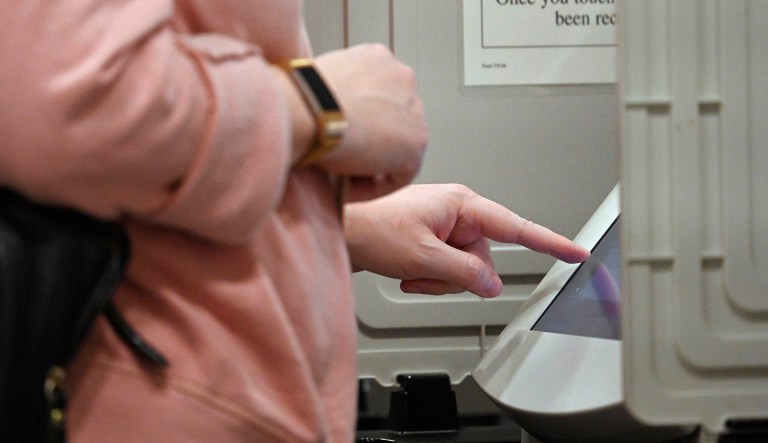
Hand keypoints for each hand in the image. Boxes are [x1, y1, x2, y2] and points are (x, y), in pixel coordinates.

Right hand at [314, 44, 427, 201]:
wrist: (306, 109)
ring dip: (371, 167)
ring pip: (397, 149)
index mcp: (376, 58)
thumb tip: (327, 122)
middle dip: (369, 144)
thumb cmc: (297, 99)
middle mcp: (402, 76)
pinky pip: (399, 174)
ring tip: (341, 182)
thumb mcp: (317, 86)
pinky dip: (374, 186)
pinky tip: (346, 190)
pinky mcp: (417, 141)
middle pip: (392, 121)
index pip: (377, 97)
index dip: (357, 124)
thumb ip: (334, 97)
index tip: (335, 140)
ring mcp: (414, 108)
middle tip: (341, 164)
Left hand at [344, 184, 590, 297]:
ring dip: (439, 280)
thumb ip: (465, 274)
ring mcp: (442, 226)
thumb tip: (491, 284)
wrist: (337, 225)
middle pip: (482, 258)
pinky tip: (406, 272)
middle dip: (457, 275)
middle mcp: (455, 211)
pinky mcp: (430, 239)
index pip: (515, 227)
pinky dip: (428, 278)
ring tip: (411, 271)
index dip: (549, 242)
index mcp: (461, 203)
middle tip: (427, 273)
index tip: (575, 252)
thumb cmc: (369, 226)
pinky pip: (445, 269)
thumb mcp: (424, 257)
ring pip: (463, 269)